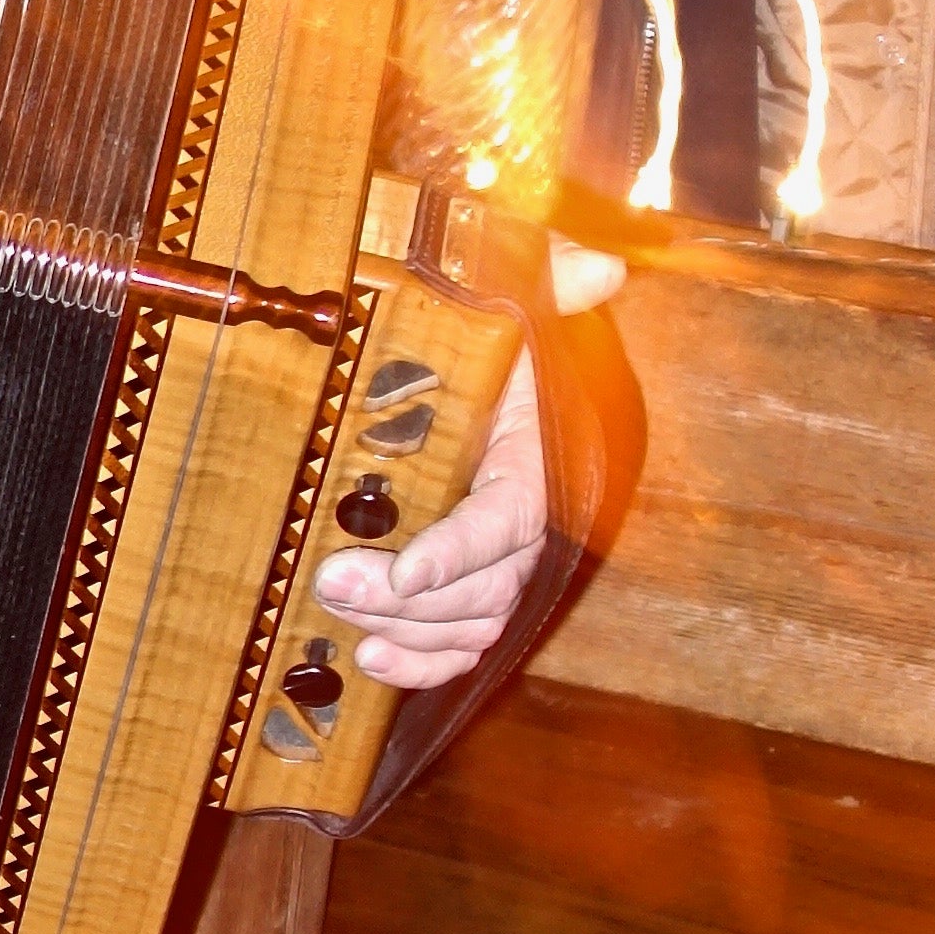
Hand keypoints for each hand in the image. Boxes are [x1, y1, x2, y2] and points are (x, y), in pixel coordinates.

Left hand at [308, 244, 624, 690]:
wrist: (457, 360)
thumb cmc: (483, 326)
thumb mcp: (510, 288)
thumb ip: (549, 273)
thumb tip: (599, 268)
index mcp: (533, 458)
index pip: (509, 518)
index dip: (460, 550)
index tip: (404, 570)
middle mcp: (520, 522)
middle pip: (484, 587)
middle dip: (410, 599)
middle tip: (335, 579)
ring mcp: (490, 562)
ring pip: (467, 624)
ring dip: (403, 630)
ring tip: (335, 605)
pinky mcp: (458, 587)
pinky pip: (457, 646)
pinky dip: (420, 665)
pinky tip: (370, 662)